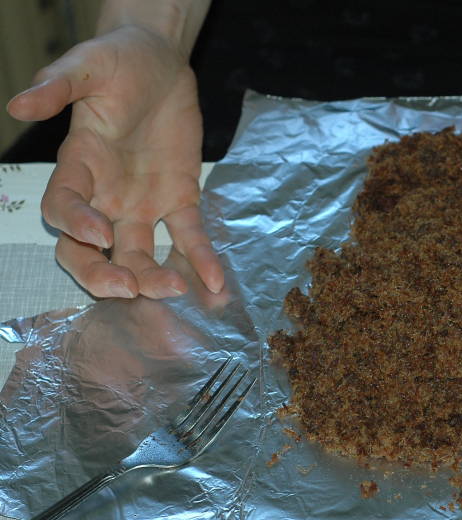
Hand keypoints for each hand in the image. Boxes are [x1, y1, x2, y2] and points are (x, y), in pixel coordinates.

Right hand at [6, 25, 222, 298]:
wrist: (161, 62)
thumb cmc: (118, 62)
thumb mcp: (87, 65)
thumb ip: (56, 86)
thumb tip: (19, 104)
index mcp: (78, 165)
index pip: (62, 206)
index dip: (75, 224)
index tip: (98, 234)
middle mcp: (105, 194)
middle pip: (90, 250)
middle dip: (102, 273)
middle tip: (126, 289)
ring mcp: (142, 203)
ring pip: (138, 254)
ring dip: (152, 277)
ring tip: (174, 289)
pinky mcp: (179, 200)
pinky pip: (188, 236)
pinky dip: (201, 259)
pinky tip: (215, 282)